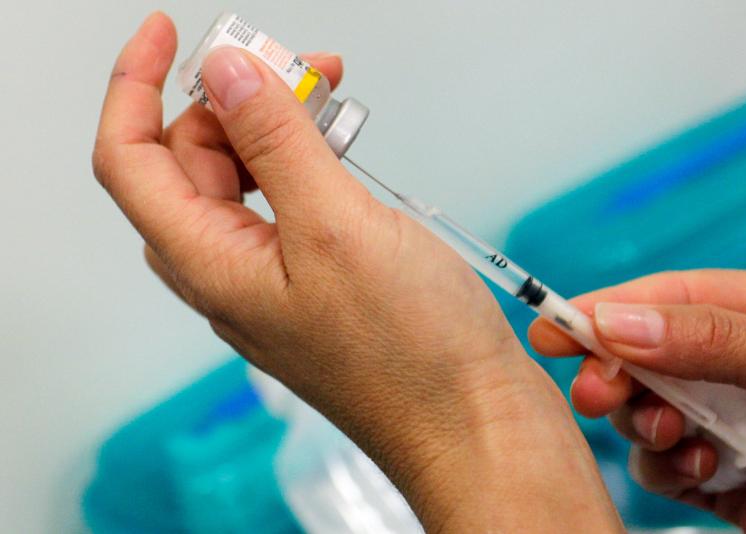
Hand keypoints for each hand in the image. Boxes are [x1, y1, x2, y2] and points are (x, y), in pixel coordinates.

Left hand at [93, 13, 621, 531]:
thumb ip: (277, 144)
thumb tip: (230, 74)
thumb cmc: (413, 357)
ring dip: (278, 126)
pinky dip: (309, 161)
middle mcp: (234, 273)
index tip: (168, 33)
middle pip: (193, 162)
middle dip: (233, 99)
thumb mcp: (338, 227)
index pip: (131, 159)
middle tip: (294, 61)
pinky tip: (346, 148)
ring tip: (332, 97)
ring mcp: (279, 279)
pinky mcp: (323, 280)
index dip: (136, 86)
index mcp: (213, 264)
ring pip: (247, 180)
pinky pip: (291, 204)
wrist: (474, 423)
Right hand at [529, 269, 745, 532]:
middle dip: (618, 371)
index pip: (673, 298)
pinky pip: (668, 468)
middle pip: (649, 355)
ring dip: (647, 423)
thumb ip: (717, 341)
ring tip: (674, 436)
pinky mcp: (729, 481)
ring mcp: (735, 423)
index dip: (610, 309)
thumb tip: (622, 320)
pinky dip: (670, 470)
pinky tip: (705, 473)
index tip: (556, 325)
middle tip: (595, 390)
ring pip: (650, 411)